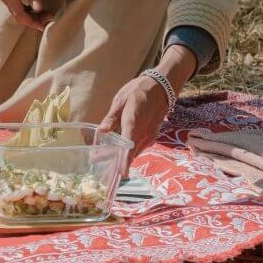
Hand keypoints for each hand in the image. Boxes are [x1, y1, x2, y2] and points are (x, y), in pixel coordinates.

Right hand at [0, 0, 52, 30]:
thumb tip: (39, 9)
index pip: (20, 15)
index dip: (33, 22)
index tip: (46, 24)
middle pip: (17, 15)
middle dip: (33, 19)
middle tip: (49, 17)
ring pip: (15, 10)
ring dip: (29, 13)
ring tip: (44, 12)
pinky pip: (14, 3)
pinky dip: (24, 7)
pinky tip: (34, 5)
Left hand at [99, 45, 197, 162]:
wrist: (161, 87)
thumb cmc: (138, 91)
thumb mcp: (120, 101)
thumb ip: (111, 118)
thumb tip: (101, 132)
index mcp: (133, 124)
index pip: (129, 147)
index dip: (124, 162)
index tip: (120, 175)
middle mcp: (143, 134)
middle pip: (130, 154)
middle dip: (117, 163)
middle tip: (100, 168)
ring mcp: (149, 136)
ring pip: (135, 152)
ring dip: (123, 159)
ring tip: (105, 162)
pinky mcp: (152, 136)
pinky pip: (139, 147)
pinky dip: (130, 152)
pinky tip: (119, 152)